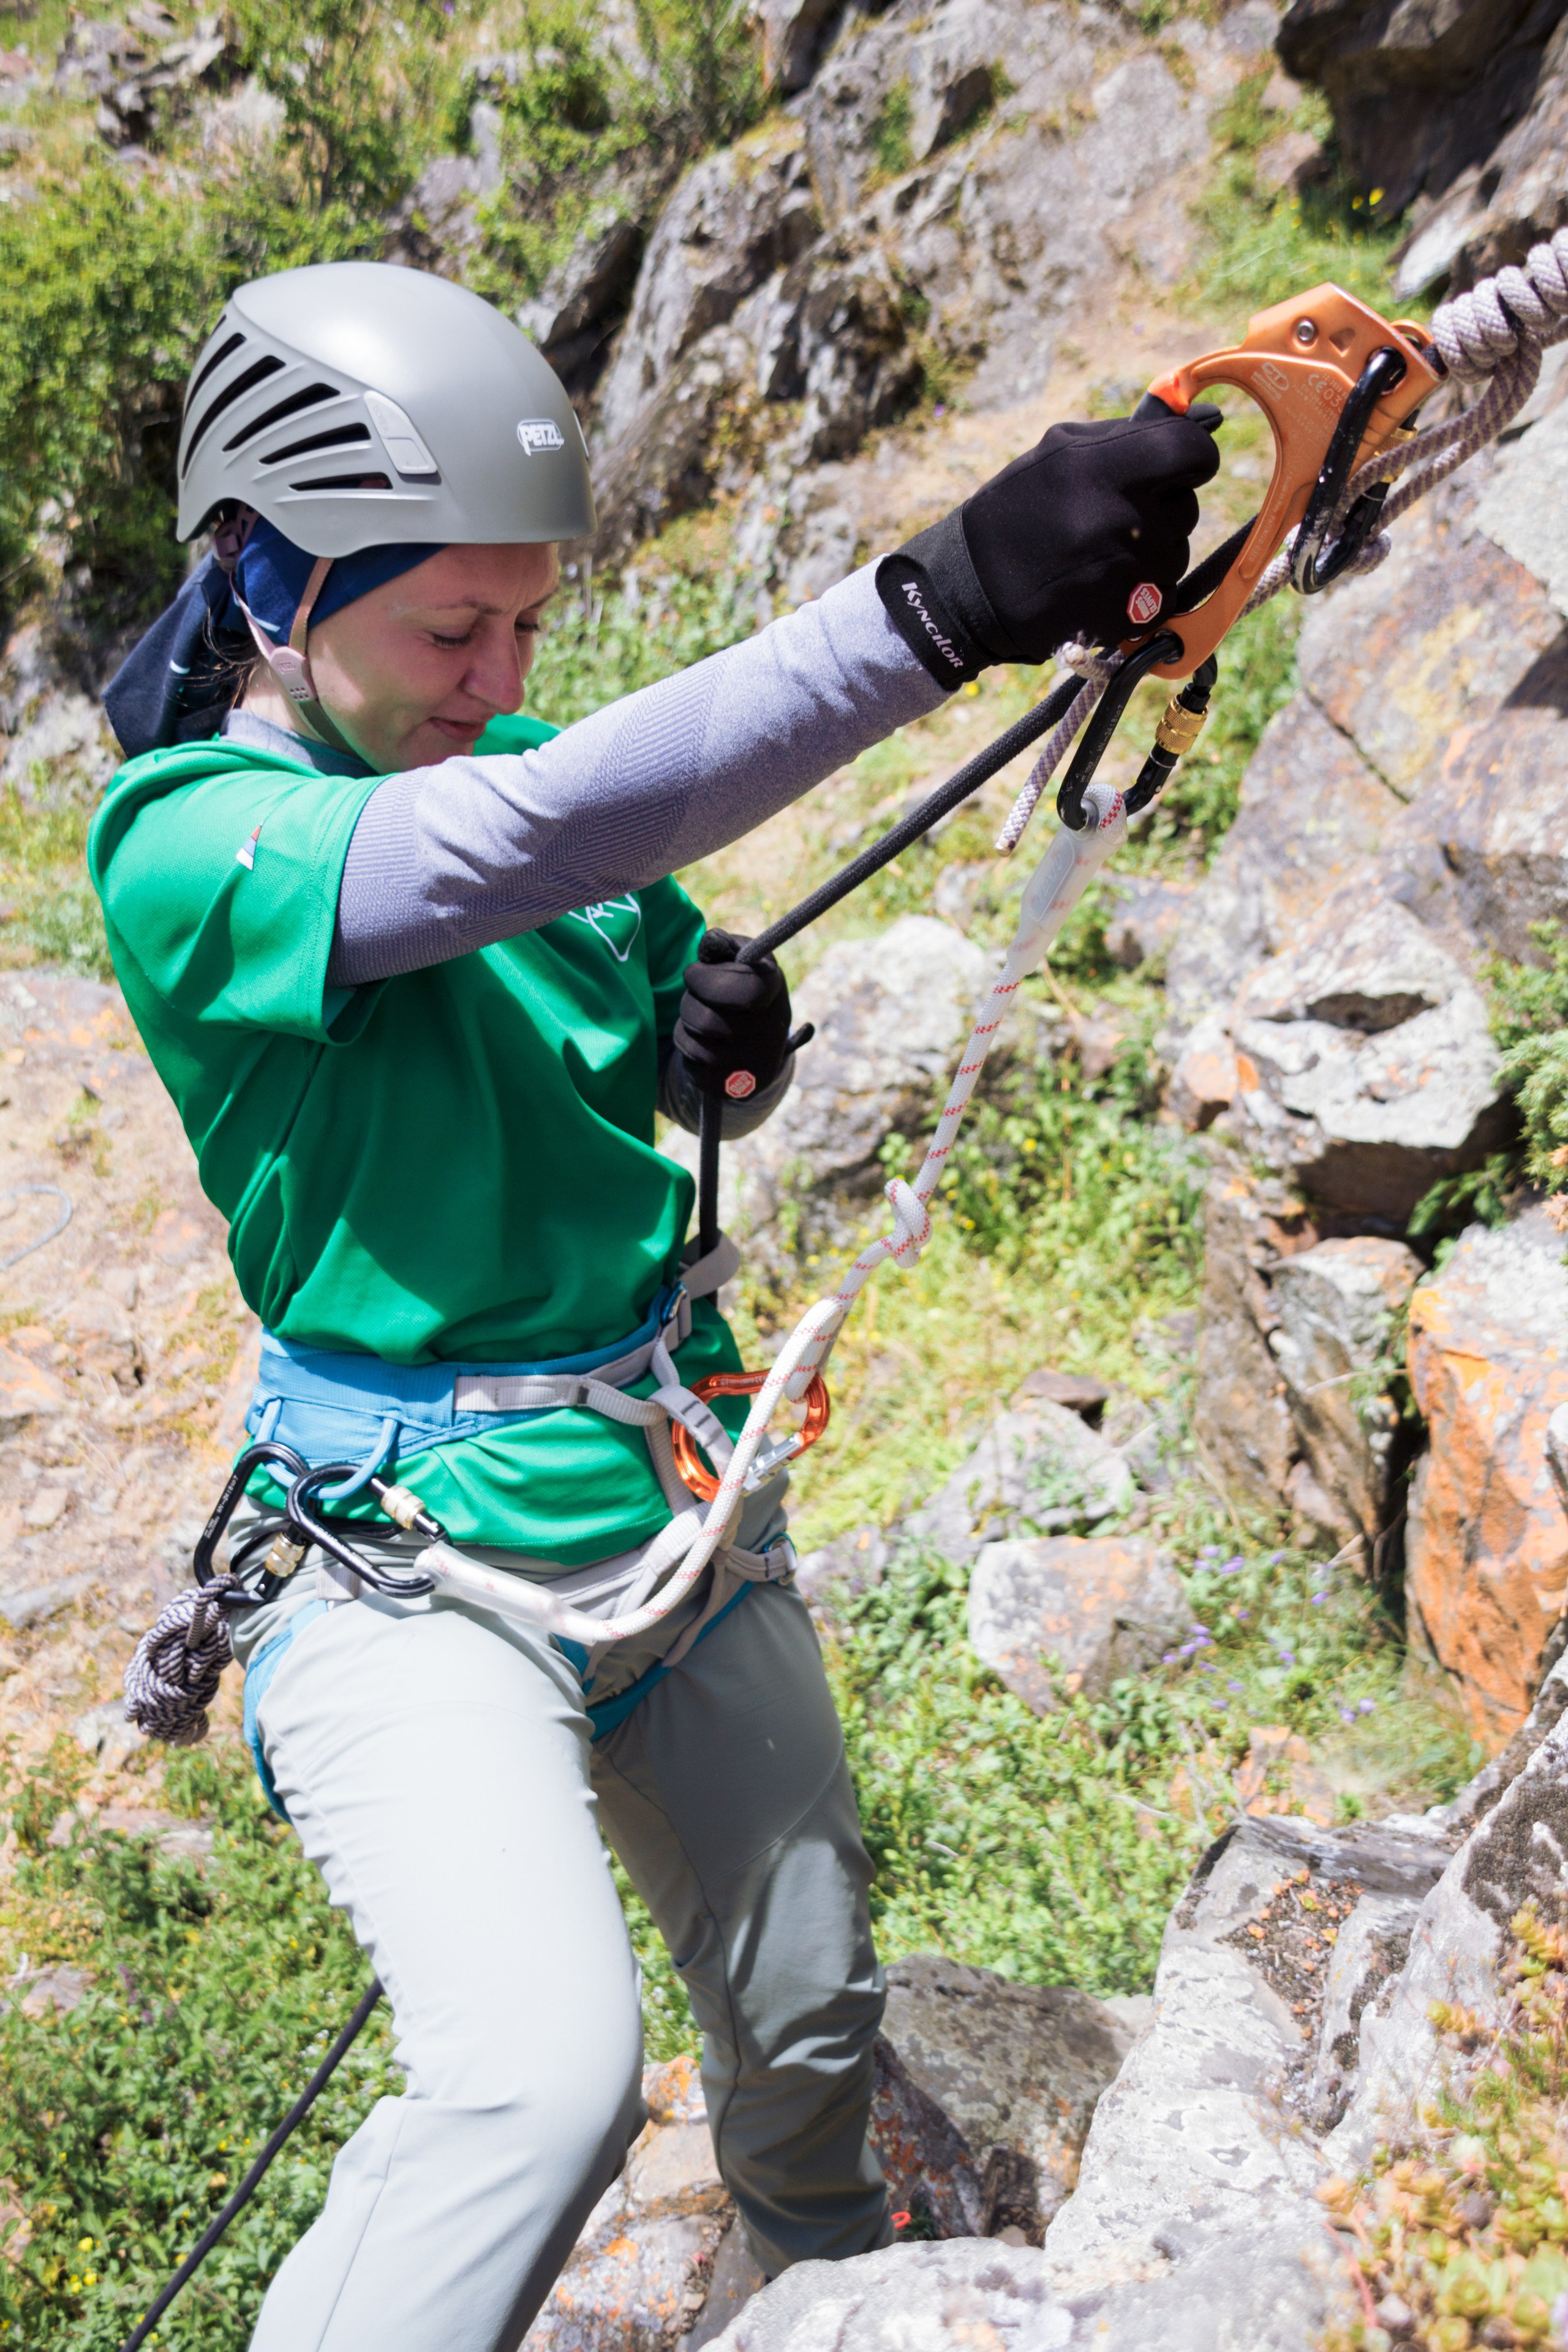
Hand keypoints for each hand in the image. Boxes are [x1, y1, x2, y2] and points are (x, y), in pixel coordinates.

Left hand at [673, 929, 793, 1100]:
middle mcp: (770, 1032)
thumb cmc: (744, 988)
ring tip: (701, 1017)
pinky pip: (691, 1063)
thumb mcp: (743, 960)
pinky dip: (688, 1047)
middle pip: (705, 1019)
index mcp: (774, 991)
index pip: (741, 989)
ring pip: (694, 1042)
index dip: (704, 979)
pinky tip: (704, 1041)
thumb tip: (711, 942)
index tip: (695, 972)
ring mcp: (752, 1063)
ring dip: (686, 1024)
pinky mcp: (732, 1086)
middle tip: (695, 995)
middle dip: (689, 1002)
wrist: (758, 1044)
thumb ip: (725, 947)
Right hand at [877, 405, 1222, 681]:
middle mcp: (1119, 517)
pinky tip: (1102, 585)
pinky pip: (1164, 595)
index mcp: (1103, 466)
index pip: (1191, 451)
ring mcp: (1125, 572)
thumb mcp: (1061, 451)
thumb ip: (1132, 434)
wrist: (972, 589)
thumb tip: (1208, 419)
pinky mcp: (1124, 616)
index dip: (1192, 457)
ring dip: (1151, 552)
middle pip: (1187, 507)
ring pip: (1177, 553)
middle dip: (1161, 509)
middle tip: (1112, 517)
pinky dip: (1143, 592)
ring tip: (1100, 554)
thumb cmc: (1018, 508)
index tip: (1177, 466)